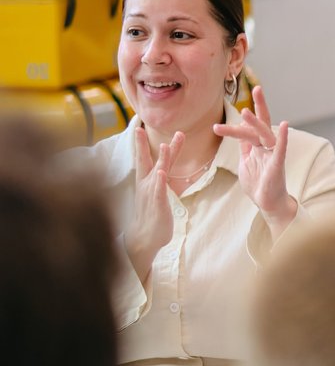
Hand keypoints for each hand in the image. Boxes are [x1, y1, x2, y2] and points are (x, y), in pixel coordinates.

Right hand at [125, 124, 178, 277]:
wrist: (145, 238)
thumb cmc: (152, 215)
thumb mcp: (156, 194)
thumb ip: (159, 181)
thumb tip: (162, 170)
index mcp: (147, 181)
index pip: (147, 158)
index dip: (144, 143)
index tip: (140, 127)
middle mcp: (147, 184)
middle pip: (147, 160)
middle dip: (143, 144)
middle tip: (140, 128)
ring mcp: (151, 194)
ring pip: (157, 172)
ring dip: (161, 159)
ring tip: (164, 145)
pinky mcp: (158, 204)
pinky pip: (159, 191)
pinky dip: (160, 181)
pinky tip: (161, 172)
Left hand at [212, 87, 296, 233]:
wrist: (268, 204)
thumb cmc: (258, 184)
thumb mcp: (246, 163)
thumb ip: (244, 148)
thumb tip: (239, 133)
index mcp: (257, 146)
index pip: (248, 128)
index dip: (238, 121)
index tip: (226, 116)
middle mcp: (266, 147)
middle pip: (262, 122)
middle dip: (259, 105)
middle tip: (257, 88)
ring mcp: (273, 155)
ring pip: (264, 134)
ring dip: (256, 122)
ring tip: (245, 111)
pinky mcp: (277, 165)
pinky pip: (280, 148)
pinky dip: (282, 137)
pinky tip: (284, 125)